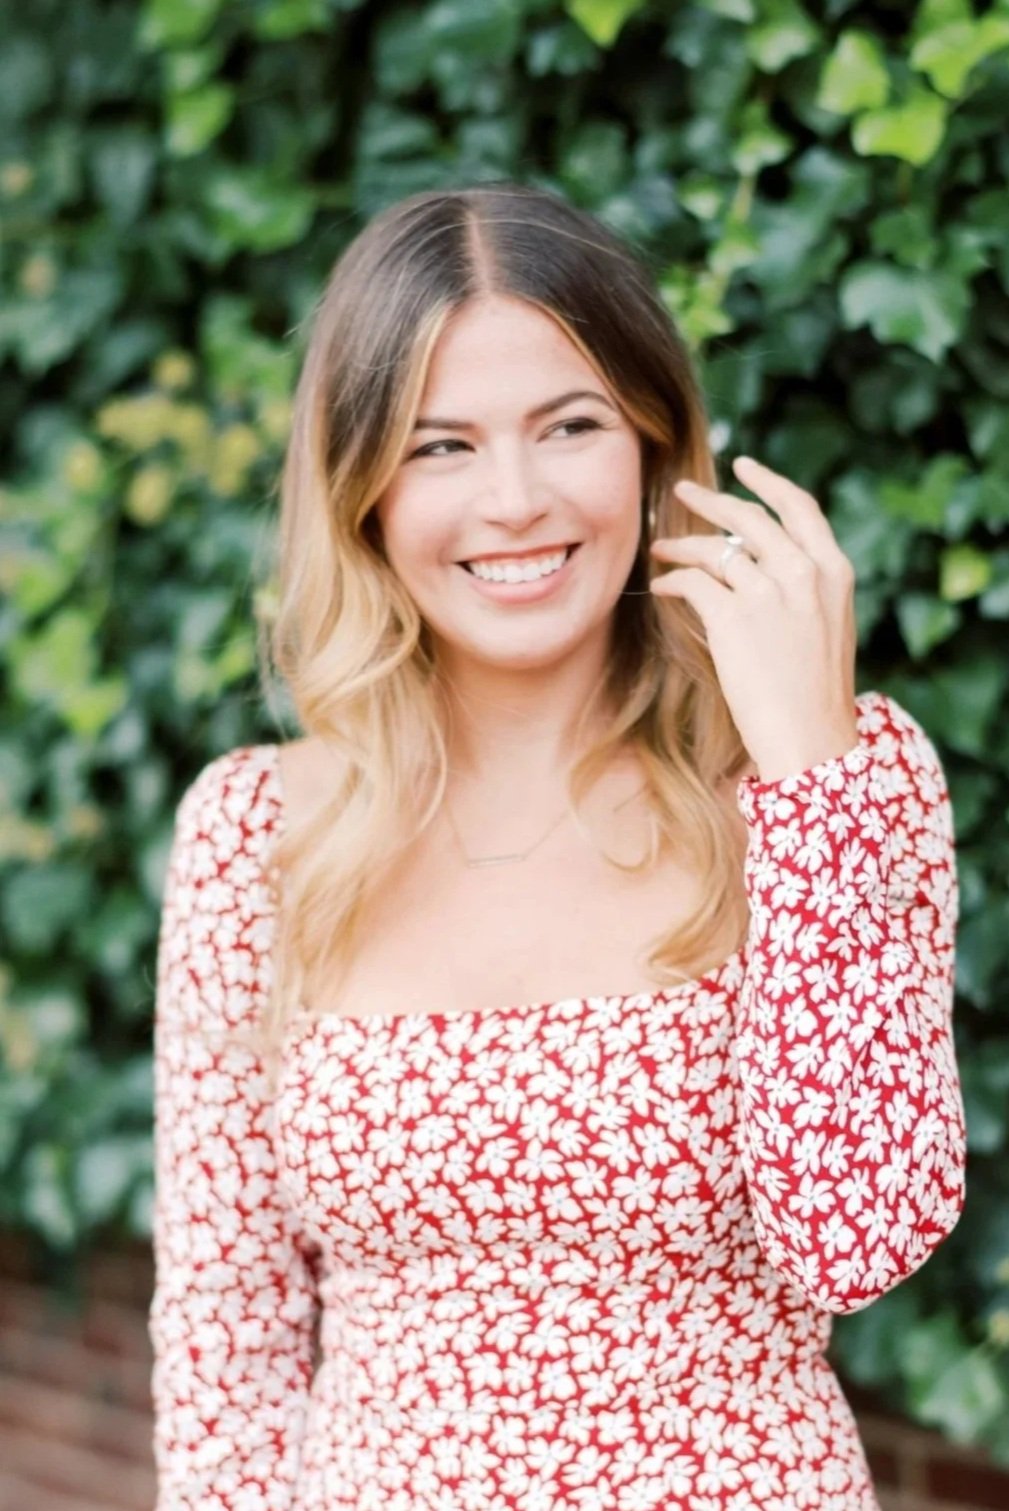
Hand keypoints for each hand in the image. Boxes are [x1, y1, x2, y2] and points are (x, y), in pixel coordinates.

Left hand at [649, 455, 858, 782]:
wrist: (811, 737)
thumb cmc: (816, 695)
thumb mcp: (828, 629)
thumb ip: (804, 591)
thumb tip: (762, 567)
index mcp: (834, 571)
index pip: (799, 507)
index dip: (768, 482)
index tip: (743, 466)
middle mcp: (804, 572)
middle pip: (749, 518)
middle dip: (710, 500)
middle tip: (681, 491)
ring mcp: (769, 592)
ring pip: (715, 548)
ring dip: (681, 544)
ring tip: (660, 547)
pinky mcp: (734, 617)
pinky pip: (693, 582)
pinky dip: (672, 581)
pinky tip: (661, 587)